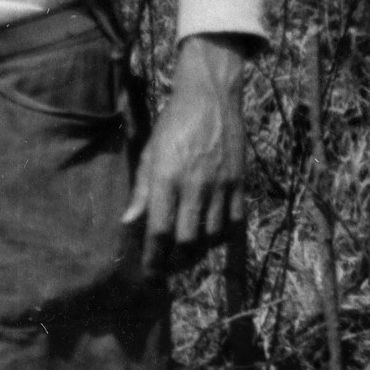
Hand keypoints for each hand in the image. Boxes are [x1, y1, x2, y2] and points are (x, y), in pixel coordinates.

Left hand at [122, 35, 247, 276]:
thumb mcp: (149, 152)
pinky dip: (222, 237)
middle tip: (167, 270)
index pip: (159, 231)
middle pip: (187, 241)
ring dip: (198, 254)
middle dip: (175, 263)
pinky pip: (234, 222)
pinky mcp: (240, 182)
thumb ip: (142, 190)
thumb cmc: (173, 123)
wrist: (211, 97)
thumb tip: (129, 221)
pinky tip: (212, 240)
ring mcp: (221, 185)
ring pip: (212, 237)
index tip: (149, 273)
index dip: (154, 258)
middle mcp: (195, 186)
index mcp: (167, 178)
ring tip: (187, 258)